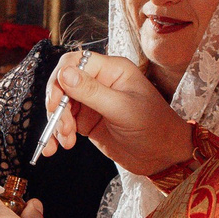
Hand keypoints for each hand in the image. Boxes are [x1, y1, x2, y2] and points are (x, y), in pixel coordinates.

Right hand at [42, 50, 194, 176]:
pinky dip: (59, 133)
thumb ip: (92, 92)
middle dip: (57, 104)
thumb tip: (64, 73)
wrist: (163, 156)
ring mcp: (92, 101)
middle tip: (61, 126)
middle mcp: (100, 82)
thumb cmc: (154, 127)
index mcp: (112, 70)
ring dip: (57, 123)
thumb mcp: (122, 109)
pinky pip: (65, 121)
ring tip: (66, 140)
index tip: (55, 99)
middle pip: (63, 82)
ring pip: (61, 104)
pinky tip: (61, 146)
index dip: (60, 77)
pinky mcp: (87, 120)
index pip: (76, 61)